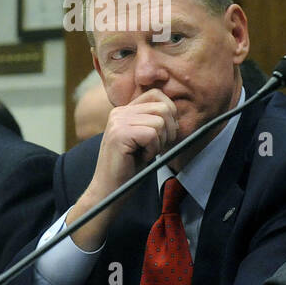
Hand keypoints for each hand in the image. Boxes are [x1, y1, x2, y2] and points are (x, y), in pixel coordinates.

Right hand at [68, 88, 178, 249]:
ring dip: (160, 142)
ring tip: (146, 153)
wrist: (109, 191)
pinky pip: (152, 134)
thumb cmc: (129, 168)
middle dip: (169, 130)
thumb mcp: (144, 140)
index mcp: (124, 111)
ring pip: (160, 121)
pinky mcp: (120, 134)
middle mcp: (119, 112)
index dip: (170, 113)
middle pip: (163, 107)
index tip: (165, 134)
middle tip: (157, 147)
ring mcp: (118, 122)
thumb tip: (176, 111)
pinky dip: (153, 149)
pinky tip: (142, 158)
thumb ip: (153, 122)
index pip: (157, 94)